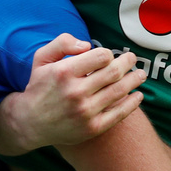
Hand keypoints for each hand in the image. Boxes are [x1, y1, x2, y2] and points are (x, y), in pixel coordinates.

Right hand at [0, 34, 146, 154]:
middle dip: (127, 63)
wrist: (29, 122)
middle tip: (132, 59)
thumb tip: (87, 45)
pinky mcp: (92, 128)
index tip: (108, 56)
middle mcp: (75, 93)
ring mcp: (85, 112)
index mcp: (64, 72)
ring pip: (120, 91)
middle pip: (114, 72)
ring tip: (141, 74)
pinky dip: (133, 103)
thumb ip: (62, 43)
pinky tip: (138, 95)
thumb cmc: (39, 86)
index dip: (109, 54)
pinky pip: (119, 114)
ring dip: (135, 80)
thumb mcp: (41, 59)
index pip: (101, 56)